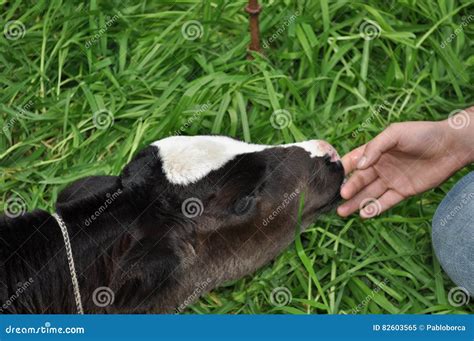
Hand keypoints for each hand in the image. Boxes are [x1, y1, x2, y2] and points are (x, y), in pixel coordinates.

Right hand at [337, 109, 473, 217]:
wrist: (451, 146)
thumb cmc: (422, 134)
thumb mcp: (395, 133)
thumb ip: (375, 147)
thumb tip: (359, 165)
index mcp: (375, 151)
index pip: (354, 161)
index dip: (342, 169)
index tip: (330, 177)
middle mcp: (380, 167)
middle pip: (360, 180)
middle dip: (348, 189)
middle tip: (339, 197)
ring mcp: (391, 180)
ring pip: (369, 194)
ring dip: (355, 202)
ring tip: (341, 211)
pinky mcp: (403, 191)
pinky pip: (386, 201)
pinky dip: (374, 208)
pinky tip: (363, 214)